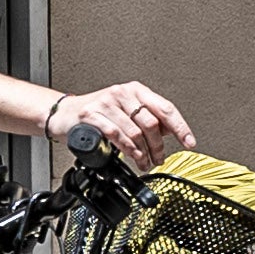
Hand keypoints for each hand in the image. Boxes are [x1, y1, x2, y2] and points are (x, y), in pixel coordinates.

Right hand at [56, 82, 191, 165]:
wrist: (65, 114)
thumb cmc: (97, 113)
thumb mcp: (126, 111)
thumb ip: (148, 118)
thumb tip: (171, 131)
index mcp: (135, 90)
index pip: (165, 108)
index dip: (180, 127)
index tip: (189, 142)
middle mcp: (122, 93)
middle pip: (151, 122)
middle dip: (158, 146)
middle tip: (160, 159)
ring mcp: (106, 103)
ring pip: (135, 131)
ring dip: (144, 153)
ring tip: (145, 162)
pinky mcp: (92, 115)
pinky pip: (117, 136)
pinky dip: (128, 150)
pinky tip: (133, 158)